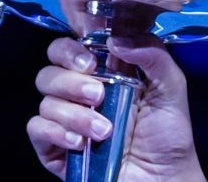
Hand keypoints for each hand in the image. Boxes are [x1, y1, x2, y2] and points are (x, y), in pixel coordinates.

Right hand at [27, 35, 205, 180]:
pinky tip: (80, 142)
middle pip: (49, 71)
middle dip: (71, 80)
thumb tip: (118, 39)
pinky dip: (56, 132)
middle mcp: (80, 94)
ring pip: (45, 100)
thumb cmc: (168, 135)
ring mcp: (65, 121)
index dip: (71, 50)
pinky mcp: (54, 148)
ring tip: (104, 130)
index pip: (70, 49)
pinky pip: (36, 128)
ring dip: (74, 113)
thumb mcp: (171, 88)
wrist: (164, 178)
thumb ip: (153, 55)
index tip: (90, 60)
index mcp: (104, 74)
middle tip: (98, 94)